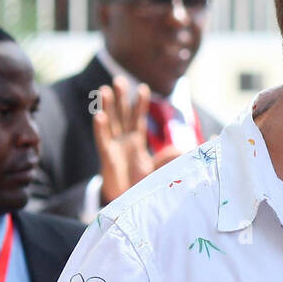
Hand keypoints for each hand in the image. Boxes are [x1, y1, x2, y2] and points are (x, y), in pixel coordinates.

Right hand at [93, 76, 179, 203]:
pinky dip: (101, 128)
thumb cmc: (141, 184)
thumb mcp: (157, 170)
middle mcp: (124, 140)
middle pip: (121, 115)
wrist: (128, 202)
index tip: (143, 87)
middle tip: (118, 79)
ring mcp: (114, 147)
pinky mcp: (107, 157)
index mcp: (136, 141)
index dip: (139, 104)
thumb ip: (167, 159)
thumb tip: (182, 149)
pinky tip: (100, 115)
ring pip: (110, 122)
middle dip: (120, 97)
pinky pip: (102, 140)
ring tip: (104, 90)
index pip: (138, 118)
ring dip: (107, 106)